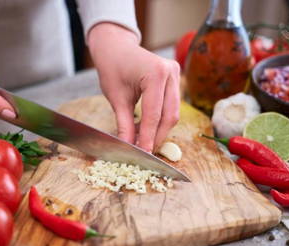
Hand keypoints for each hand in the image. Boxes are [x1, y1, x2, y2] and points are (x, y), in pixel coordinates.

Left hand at [88, 23, 179, 152]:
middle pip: (169, 116)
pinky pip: (171, 106)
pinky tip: (146, 128)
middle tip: (144, 151)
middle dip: (157, 136)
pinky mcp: (175, 79)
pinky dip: (160, 120)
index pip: (154, 114)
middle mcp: (171, 72)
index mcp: (155, 73)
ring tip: (142, 140)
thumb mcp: (117, 99)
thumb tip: (129, 147)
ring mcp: (176, 75)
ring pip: (173, 113)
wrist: (116, 48)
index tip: (143, 154)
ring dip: (159, 130)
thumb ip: (125, 124)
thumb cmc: (112, 68)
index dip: (148, 137)